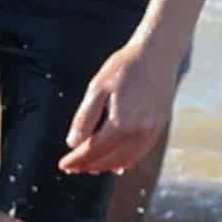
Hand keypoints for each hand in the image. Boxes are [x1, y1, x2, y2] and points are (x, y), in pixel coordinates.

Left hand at [57, 39, 183, 179]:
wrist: (157, 54)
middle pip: (108, 159)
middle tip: (73, 167)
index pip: (93, 150)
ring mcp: (151, 132)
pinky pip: (140, 154)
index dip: (76, 160)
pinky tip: (116, 164)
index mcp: (121, 122)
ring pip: (125, 161)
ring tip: (90, 167)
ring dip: (105, 167)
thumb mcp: (97, 87)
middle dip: (88, 165)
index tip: (63, 165)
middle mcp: (138, 132)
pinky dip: (125, 162)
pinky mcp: (158, 128)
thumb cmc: (124, 67)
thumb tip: (73, 143)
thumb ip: (84, 117)